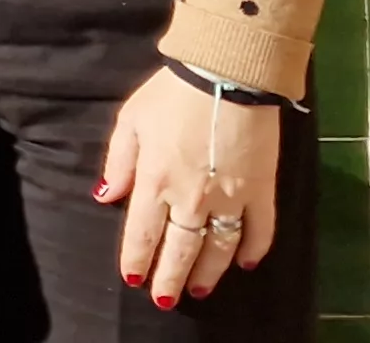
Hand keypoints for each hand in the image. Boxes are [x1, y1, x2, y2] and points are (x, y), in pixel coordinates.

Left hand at [99, 67, 282, 306]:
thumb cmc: (172, 92)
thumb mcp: (131, 120)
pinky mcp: (262, 187)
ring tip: (200, 289)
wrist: (227, 71)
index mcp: (155, 180)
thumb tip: (106, 198)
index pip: (143, 233)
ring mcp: (231, 195)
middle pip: (180, 248)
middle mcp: (191, 196)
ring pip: (219, 246)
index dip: (137, 260)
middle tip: (165, 299)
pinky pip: (261, 228)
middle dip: (170, 277)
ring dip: (209, 272)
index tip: (134, 279)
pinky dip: (255, 248)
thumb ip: (119, 162)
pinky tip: (246, 262)